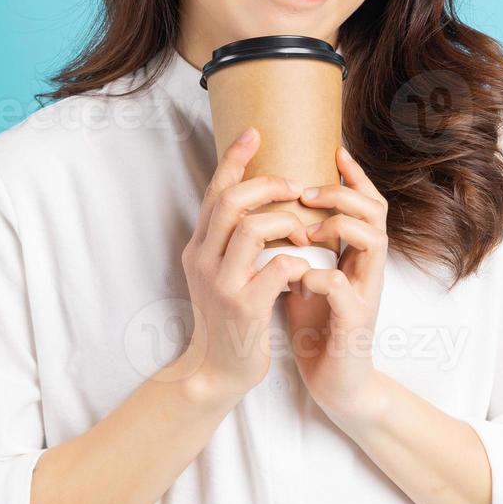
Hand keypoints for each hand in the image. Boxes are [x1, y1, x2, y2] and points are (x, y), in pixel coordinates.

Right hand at [179, 127, 315, 401]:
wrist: (218, 371)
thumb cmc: (230, 319)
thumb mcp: (220, 273)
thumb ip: (231, 241)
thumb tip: (257, 202)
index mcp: (198, 248)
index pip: (214, 192)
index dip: (234, 159)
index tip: (255, 133)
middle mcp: (202, 260)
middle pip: (231, 201)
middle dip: (268, 186)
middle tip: (296, 188)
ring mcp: (221, 283)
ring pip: (253, 228)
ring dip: (286, 223)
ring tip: (304, 234)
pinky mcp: (244, 307)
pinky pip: (277, 266)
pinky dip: (297, 261)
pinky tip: (303, 269)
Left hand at [284, 144, 389, 421]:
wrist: (334, 382)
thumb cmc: (318, 326)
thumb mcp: (306, 273)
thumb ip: (301, 244)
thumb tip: (274, 207)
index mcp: (356, 254)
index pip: (366, 203)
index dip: (355, 176)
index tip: (336, 151)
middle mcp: (367, 269)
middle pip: (376, 212)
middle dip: (344, 194)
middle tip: (309, 192)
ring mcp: (365, 294)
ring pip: (373, 242)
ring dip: (339, 228)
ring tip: (307, 231)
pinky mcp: (354, 323)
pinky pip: (343, 289)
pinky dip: (320, 277)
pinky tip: (298, 279)